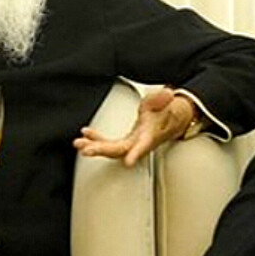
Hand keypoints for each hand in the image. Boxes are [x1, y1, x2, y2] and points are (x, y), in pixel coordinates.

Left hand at [75, 87, 196, 166]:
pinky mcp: (127, 141)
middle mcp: (141, 142)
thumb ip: (164, 99)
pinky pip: (110, 143)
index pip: (144, 145)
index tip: (129, 161)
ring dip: (95, 147)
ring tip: (78, 144)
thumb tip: (167, 94)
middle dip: (102, 150)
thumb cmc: (171, 111)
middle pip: (121, 150)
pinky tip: (86, 133)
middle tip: (86, 149)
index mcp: (152, 134)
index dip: (136, 153)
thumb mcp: (169, 103)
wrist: (176, 119)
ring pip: (112, 150)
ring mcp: (133, 143)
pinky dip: (97, 139)